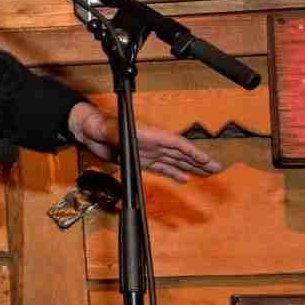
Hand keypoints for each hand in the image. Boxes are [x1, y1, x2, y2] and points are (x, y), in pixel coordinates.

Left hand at [68, 101, 221, 182]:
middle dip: (198, 161)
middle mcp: (153, 144)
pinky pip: (160, 168)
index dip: (192, 152)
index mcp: (150, 135)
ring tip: (206, 174)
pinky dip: (173, 173)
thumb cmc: (100, 125)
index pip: (177, 144)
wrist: (88, 131)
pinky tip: (183, 178)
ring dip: (189, 168)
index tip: (206, 160)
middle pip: (180, 153)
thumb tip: (134, 138)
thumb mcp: (111, 129)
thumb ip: (124, 134)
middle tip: (216, 169)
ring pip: (174, 161)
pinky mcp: (139, 160)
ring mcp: (148, 152)